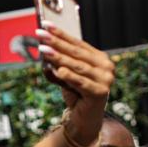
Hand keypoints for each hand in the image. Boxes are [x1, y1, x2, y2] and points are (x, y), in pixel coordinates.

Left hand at [37, 27, 113, 143]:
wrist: (83, 121)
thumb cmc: (75, 96)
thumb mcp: (66, 76)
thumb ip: (59, 63)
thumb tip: (45, 48)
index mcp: (100, 59)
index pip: (78, 43)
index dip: (61, 34)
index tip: (45, 25)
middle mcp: (106, 67)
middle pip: (77, 53)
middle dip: (57, 42)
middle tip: (40, 34)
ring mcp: (105, 80)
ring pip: (77, 66)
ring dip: (59, 57)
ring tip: (43, 50)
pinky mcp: (100, 93)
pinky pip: (81, 82)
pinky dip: (68, 76)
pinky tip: (57, 70)